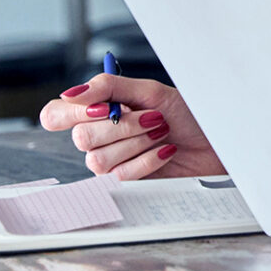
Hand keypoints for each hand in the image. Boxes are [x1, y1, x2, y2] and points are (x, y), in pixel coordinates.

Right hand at [39, 76, 224, 180]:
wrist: (215, 141)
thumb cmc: (186, 114)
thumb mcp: (150, 92)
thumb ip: (109, 87)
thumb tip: (71, 92)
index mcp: (98, 111)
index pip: (55, 115)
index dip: (71, 113)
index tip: (103, 108)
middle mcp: (98, 137)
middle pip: (80, 137)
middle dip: (123, 125)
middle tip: (153, 117)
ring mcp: (109, 162)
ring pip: (97, 159)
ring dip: (137, 142)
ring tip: (161, 132)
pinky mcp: (124, 183)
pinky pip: (120, 175)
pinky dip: (148, 159)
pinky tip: (165, 151)